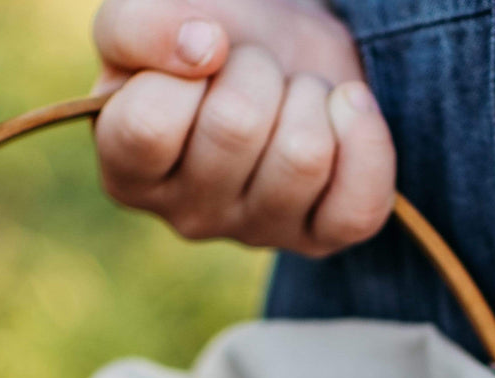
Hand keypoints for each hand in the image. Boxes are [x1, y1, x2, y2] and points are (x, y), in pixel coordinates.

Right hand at [91, 0, 395, 254]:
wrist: (282, 46)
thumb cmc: (206, 36)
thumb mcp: (149, 13)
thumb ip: (136, 27)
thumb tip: (200, 49)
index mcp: (129, 172)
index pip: (151, 124)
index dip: (182, 65)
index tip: (198, 54)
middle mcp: (188, 218)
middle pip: (236, 128)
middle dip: (255, 69)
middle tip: (252, 71)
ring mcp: (258, 234)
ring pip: (303, 155)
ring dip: (307, 96)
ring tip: (290, 95)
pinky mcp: (322, 238)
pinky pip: (359, 203)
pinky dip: (364, 135)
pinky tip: (345, 111)